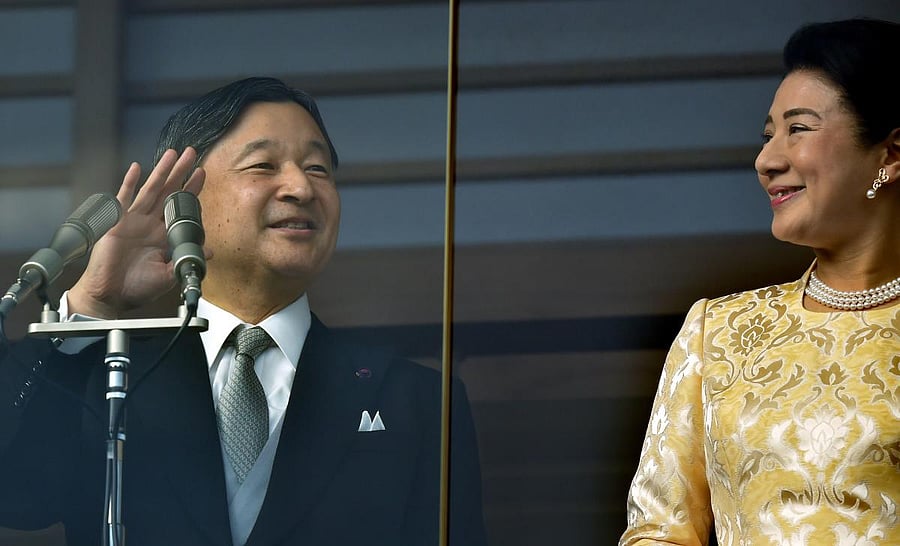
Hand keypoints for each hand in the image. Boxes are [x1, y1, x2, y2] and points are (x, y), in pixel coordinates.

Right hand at [67, 148, 205, 318]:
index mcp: (164, 236)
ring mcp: (134, 221)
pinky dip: (130, 183)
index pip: (181, 207)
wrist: (110, 295)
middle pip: (169, 192)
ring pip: (151, 190)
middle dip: (181, 172)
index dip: (191, 190)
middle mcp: (151, 224)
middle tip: (192, 153)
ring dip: (162, 171)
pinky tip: (137, 168)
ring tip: (172, 154)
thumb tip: (211, 251)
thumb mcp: (169, 275)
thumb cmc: (137, 288)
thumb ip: (186, 259)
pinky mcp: (118, 222)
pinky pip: (124, 198)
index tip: (202, 173)